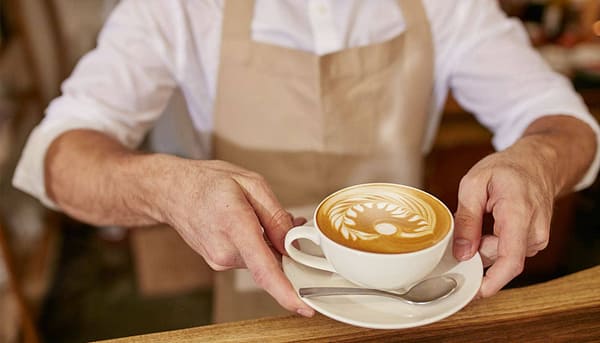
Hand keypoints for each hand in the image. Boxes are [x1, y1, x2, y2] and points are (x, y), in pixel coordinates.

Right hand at [153, 158, 313, 316]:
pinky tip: (249, 224)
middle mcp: (225, 251)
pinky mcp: (219, 263)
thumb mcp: (251, 184)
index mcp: (235, 226)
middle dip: (287, 246)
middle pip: (270, 261)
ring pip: (261, 259)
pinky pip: (249, 258)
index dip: (285, 291)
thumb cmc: (208, 183)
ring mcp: (220, 261)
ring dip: (270, 243)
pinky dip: (258, 245)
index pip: (263, 268)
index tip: (302, 307)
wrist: (173, 191)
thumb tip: (292, 242)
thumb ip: (276, 215)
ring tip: (258, 214)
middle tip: (291, 221)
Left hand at [452, 138, 556, 296]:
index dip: (493, 281)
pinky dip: (494, 242)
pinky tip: (493, 222)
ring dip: (485, 244)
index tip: (477, 292)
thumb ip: (466, 219)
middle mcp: (534, 232)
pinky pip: (508, 252)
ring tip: (484, 216)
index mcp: (518, 214)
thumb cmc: (506, 169)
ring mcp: (537, 239)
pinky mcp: (534, 242)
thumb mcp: (474, 184)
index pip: (510, 259)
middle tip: (468, 224)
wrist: (537, 163)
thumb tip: (462, 252)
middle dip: (477, 250)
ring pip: (502, 256)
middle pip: (499, 258)